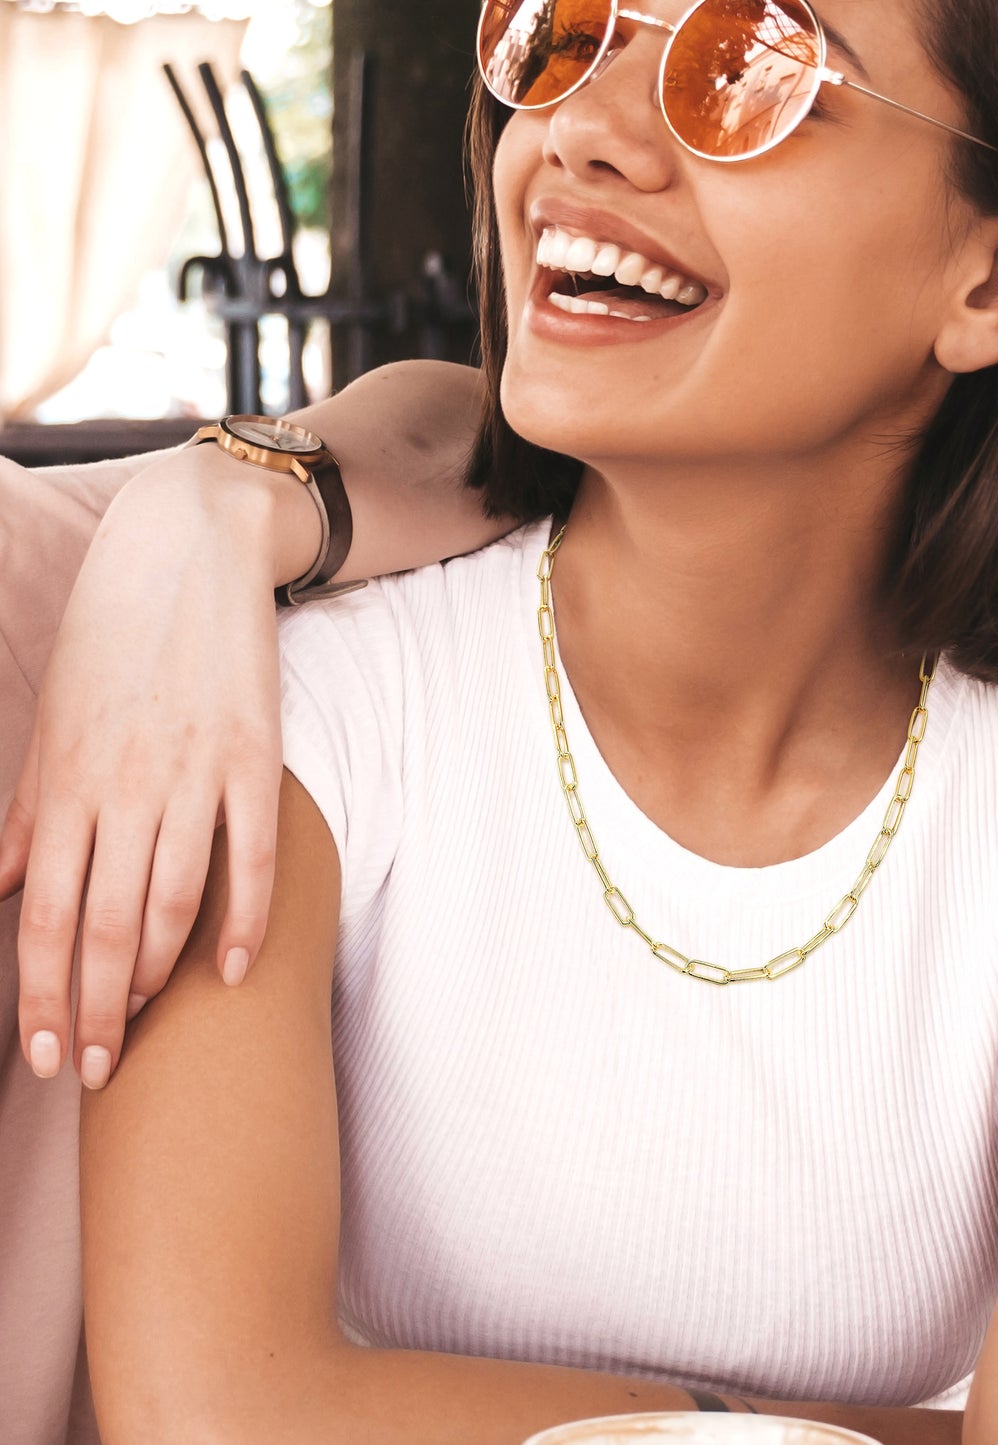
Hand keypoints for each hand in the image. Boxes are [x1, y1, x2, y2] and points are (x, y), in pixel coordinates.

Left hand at [0, 462, 294, 1087]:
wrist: (187, 549)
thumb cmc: (112, 639)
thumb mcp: (55, 722)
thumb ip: (31, 811)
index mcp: (63, 781)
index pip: (41, 914)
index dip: (38, 994)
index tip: (41, 1052)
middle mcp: (122, 786)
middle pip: (99, 926)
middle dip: (90, 1010)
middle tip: (89, 1070)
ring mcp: (192, 773)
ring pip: (168, 902)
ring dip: (153, 979)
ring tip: (143, 1028)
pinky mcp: (254, 757)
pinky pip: (249, 856)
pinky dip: (244, 921)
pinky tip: (234, 971)